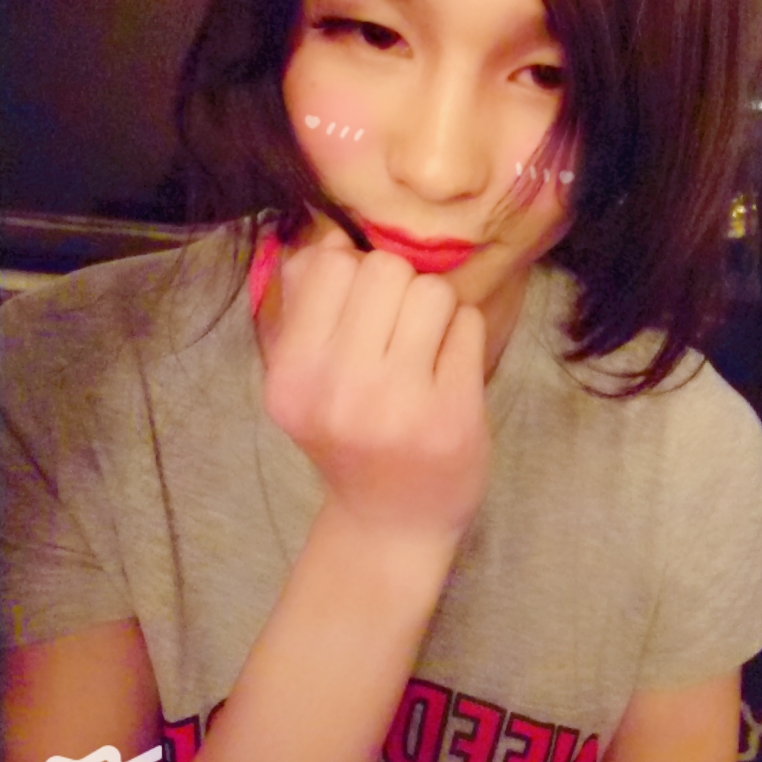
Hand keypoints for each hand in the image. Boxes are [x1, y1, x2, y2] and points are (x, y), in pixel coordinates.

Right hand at [259, 222, 489, 545]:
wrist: (391, 524)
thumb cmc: (351, 435)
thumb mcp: (308, 377)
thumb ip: (309, 305)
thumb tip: (330, 237)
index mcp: (292, 374)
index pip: (331, 265)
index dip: (356, 276)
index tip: (363, 313)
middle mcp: (336, 390)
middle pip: (385, 268)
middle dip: (401, 288)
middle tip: (400, 333)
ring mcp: (397, 405)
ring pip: (433, 290)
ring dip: (437, 311)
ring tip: (425, 352)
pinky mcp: (451, 415)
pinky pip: (469, 324)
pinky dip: (464, 338)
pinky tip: (448, 374)